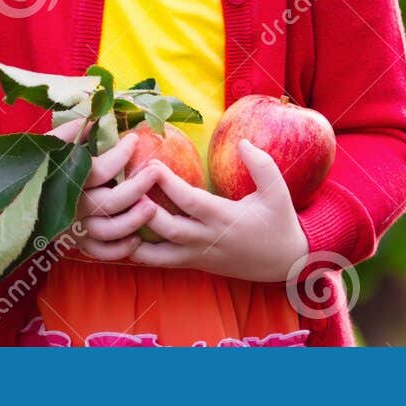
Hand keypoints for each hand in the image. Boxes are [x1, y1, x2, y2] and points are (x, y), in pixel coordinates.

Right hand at [47, 118, 159, 261]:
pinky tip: (137, 237)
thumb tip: (96, 117)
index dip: (121, 153)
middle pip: (110, 202)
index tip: (133, 139)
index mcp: (67, 179)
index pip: (101, 169)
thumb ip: (72, 131)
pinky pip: (101, 252)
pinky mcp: (77, 243)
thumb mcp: (49, 144)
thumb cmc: (34, 166)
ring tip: (152, 207)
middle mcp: (72, 206)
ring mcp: (75, 227)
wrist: (11, 199)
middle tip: (155, 172)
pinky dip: (120, 249)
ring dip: (133, 221)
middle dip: (137, 188)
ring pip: (108, 231)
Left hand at [132, 139, 309, 282]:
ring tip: (119, 214)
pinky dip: (143, 252)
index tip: (151, 164)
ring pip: (158, 253)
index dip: (167, 183)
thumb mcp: (278, 191)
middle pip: (166, 228)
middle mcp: (207, 239)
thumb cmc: (279, 221)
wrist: (286, 262)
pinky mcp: (195, 264)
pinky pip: (163, 262)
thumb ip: (262, 165)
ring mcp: (198, 255)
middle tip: (126, 186)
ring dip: (136, 235)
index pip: (189, 201)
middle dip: (143, 208)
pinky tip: (126, 234)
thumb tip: (243, 142)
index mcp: (224, 218)